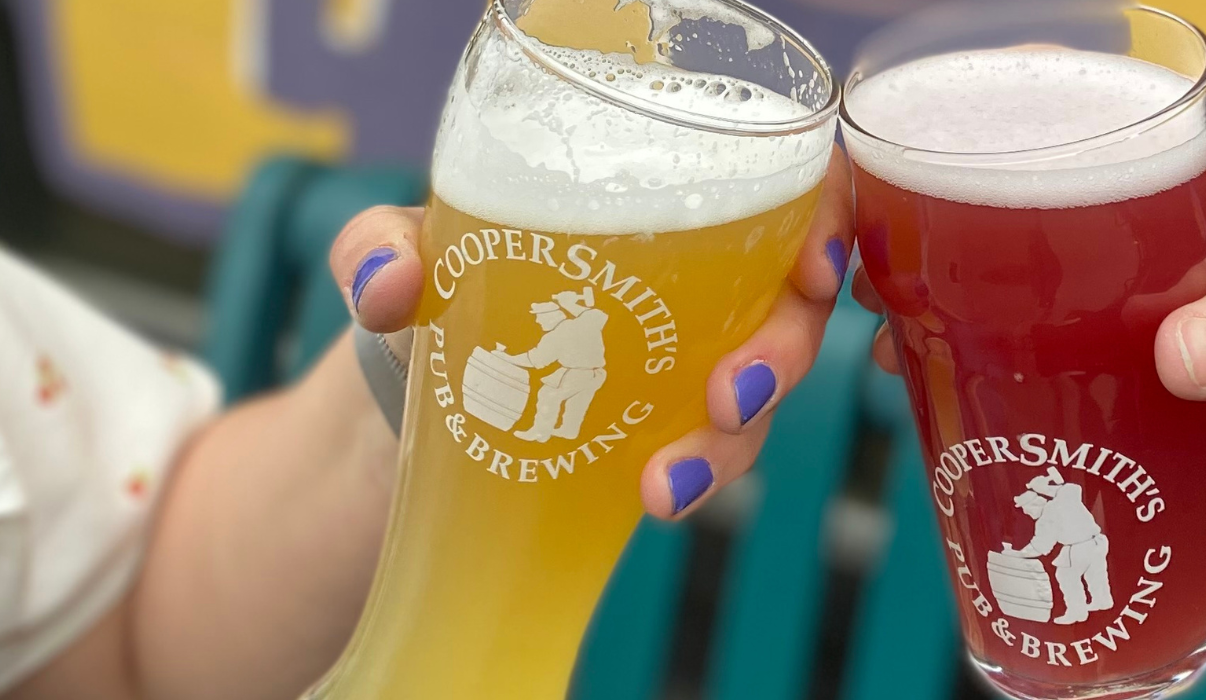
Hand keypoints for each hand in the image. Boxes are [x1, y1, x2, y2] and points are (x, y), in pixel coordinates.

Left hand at [330, 149, 853, 517]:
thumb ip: (374, 248)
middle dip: (787, 352)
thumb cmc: (428, 295)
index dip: (830, 220)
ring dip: (735, 440)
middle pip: (796, 303)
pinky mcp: (669, 433)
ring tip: (668, 481)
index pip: (789, 186)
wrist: (403, 404)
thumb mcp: (389, 253)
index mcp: (664, 196)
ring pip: (763, 392)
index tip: (814, 265)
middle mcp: (702, 276)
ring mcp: (692, 361)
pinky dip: (699, 475)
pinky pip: (715, 451)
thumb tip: (393, 286)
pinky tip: (654, 497)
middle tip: (730, 394)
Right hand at [854, 82, 1205, 531]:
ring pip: (1033, 254)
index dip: (994, 98)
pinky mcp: (1146, 337)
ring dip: (960, 278)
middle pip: (1035, 170)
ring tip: (882, 307)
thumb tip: (1173, 356)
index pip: (1087, 89)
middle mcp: (1168, 187)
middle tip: (866, 237)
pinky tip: (939, 364)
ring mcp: (1150, 267)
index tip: (912, 128)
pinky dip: (1000, 345)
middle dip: (948, 198)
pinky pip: (1056, 330)